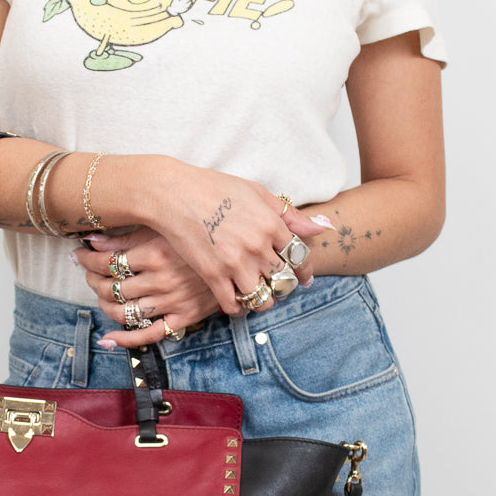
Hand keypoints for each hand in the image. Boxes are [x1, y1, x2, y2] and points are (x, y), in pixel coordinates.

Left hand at [72, 227, 219, 348]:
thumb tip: (91, 240)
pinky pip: (149, 335)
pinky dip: (125, 340)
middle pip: (110, 287)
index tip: (79, 254)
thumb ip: (127, 236)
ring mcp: (172, 301)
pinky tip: (108, 339)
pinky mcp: (183, 317)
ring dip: (104, 305)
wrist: (239, 256)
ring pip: (123, 311)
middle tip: (88, 272)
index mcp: (156, 253)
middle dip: (92, 280)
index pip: (106, 262)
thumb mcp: (165, 228)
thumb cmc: (200, 236)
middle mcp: (162, 280)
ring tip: (100, 294)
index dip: (85, 259)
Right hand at [145, 160, 322, 316]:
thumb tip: (322, 227)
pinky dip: (239, 308)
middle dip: (285, 286)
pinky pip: (234, 304)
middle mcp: (257, 247)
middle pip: (284, 280)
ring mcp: (235, 263)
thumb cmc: (214, 188)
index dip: (304, 269)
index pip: (299, 256)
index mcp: (271, 224)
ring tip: (260, 296)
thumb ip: (289, 214)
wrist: (173, 194)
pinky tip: (237, 302)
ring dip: (264, 301)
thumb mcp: (257, 192)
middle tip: (280, 287)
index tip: (303, 276)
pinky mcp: (212, 275)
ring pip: (263, 298)